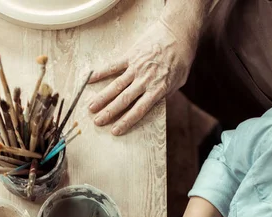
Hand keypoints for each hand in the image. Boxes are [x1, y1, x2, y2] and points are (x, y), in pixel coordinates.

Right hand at [88, 18, 195, 134]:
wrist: (179, 30)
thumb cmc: (181, 58)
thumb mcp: (179, 80)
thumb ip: (166, 93)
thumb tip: (155, 104)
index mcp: (158, 89)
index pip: (139, 110)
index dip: (126, 121)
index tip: (114, 131)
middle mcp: (145, 80)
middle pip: (124, 100)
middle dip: (109, 112)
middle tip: (97, 122)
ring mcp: (137, 67)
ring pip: (116, 85)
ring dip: (102, 97)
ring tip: (91, 108)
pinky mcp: (131, 55)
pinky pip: (114, 65)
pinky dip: (101, 72)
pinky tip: (90, 79)